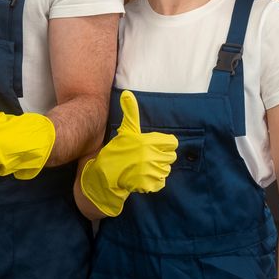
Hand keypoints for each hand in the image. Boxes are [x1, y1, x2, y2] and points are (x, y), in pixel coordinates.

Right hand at [80, 90, 177, 216]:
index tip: (155, 146)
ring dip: (157, 169)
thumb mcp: (126, 130)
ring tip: (144, 167)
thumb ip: (131, 112)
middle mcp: (152, 156)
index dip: (165, 144)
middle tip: (148, 157)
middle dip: (161, 157)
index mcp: (149, 141)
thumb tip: (127, 93)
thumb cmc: (117, 150)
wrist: (106, 174)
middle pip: (171, 157)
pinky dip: (154, 181)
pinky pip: (161, 182)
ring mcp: (151, 171)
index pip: (172, 142)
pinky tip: (143, 177)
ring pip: (166, 170)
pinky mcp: (149, 184)